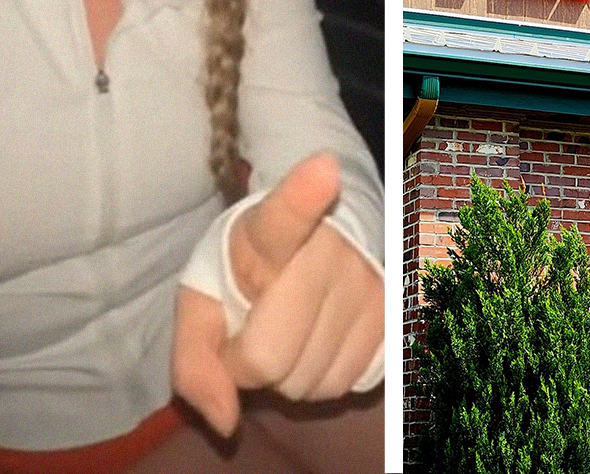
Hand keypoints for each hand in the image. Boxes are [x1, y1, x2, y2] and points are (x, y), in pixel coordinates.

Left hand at [173, 152, 385, 435]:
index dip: (304, 194)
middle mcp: (331, 250)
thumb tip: (226, 422)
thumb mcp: (201, 303)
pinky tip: (319, 343)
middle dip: (249, 366)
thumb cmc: (247, 273)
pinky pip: (347, 383)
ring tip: (288, 334)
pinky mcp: (394, 311)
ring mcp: (370, 281)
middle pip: (271, 357)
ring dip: (288, 377)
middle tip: (253, 332)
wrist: (319, 241)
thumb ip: (194, 361)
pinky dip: (323, 379)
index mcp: (268, 232)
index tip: (323, 168)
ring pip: (312, 380)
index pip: (288, 213)